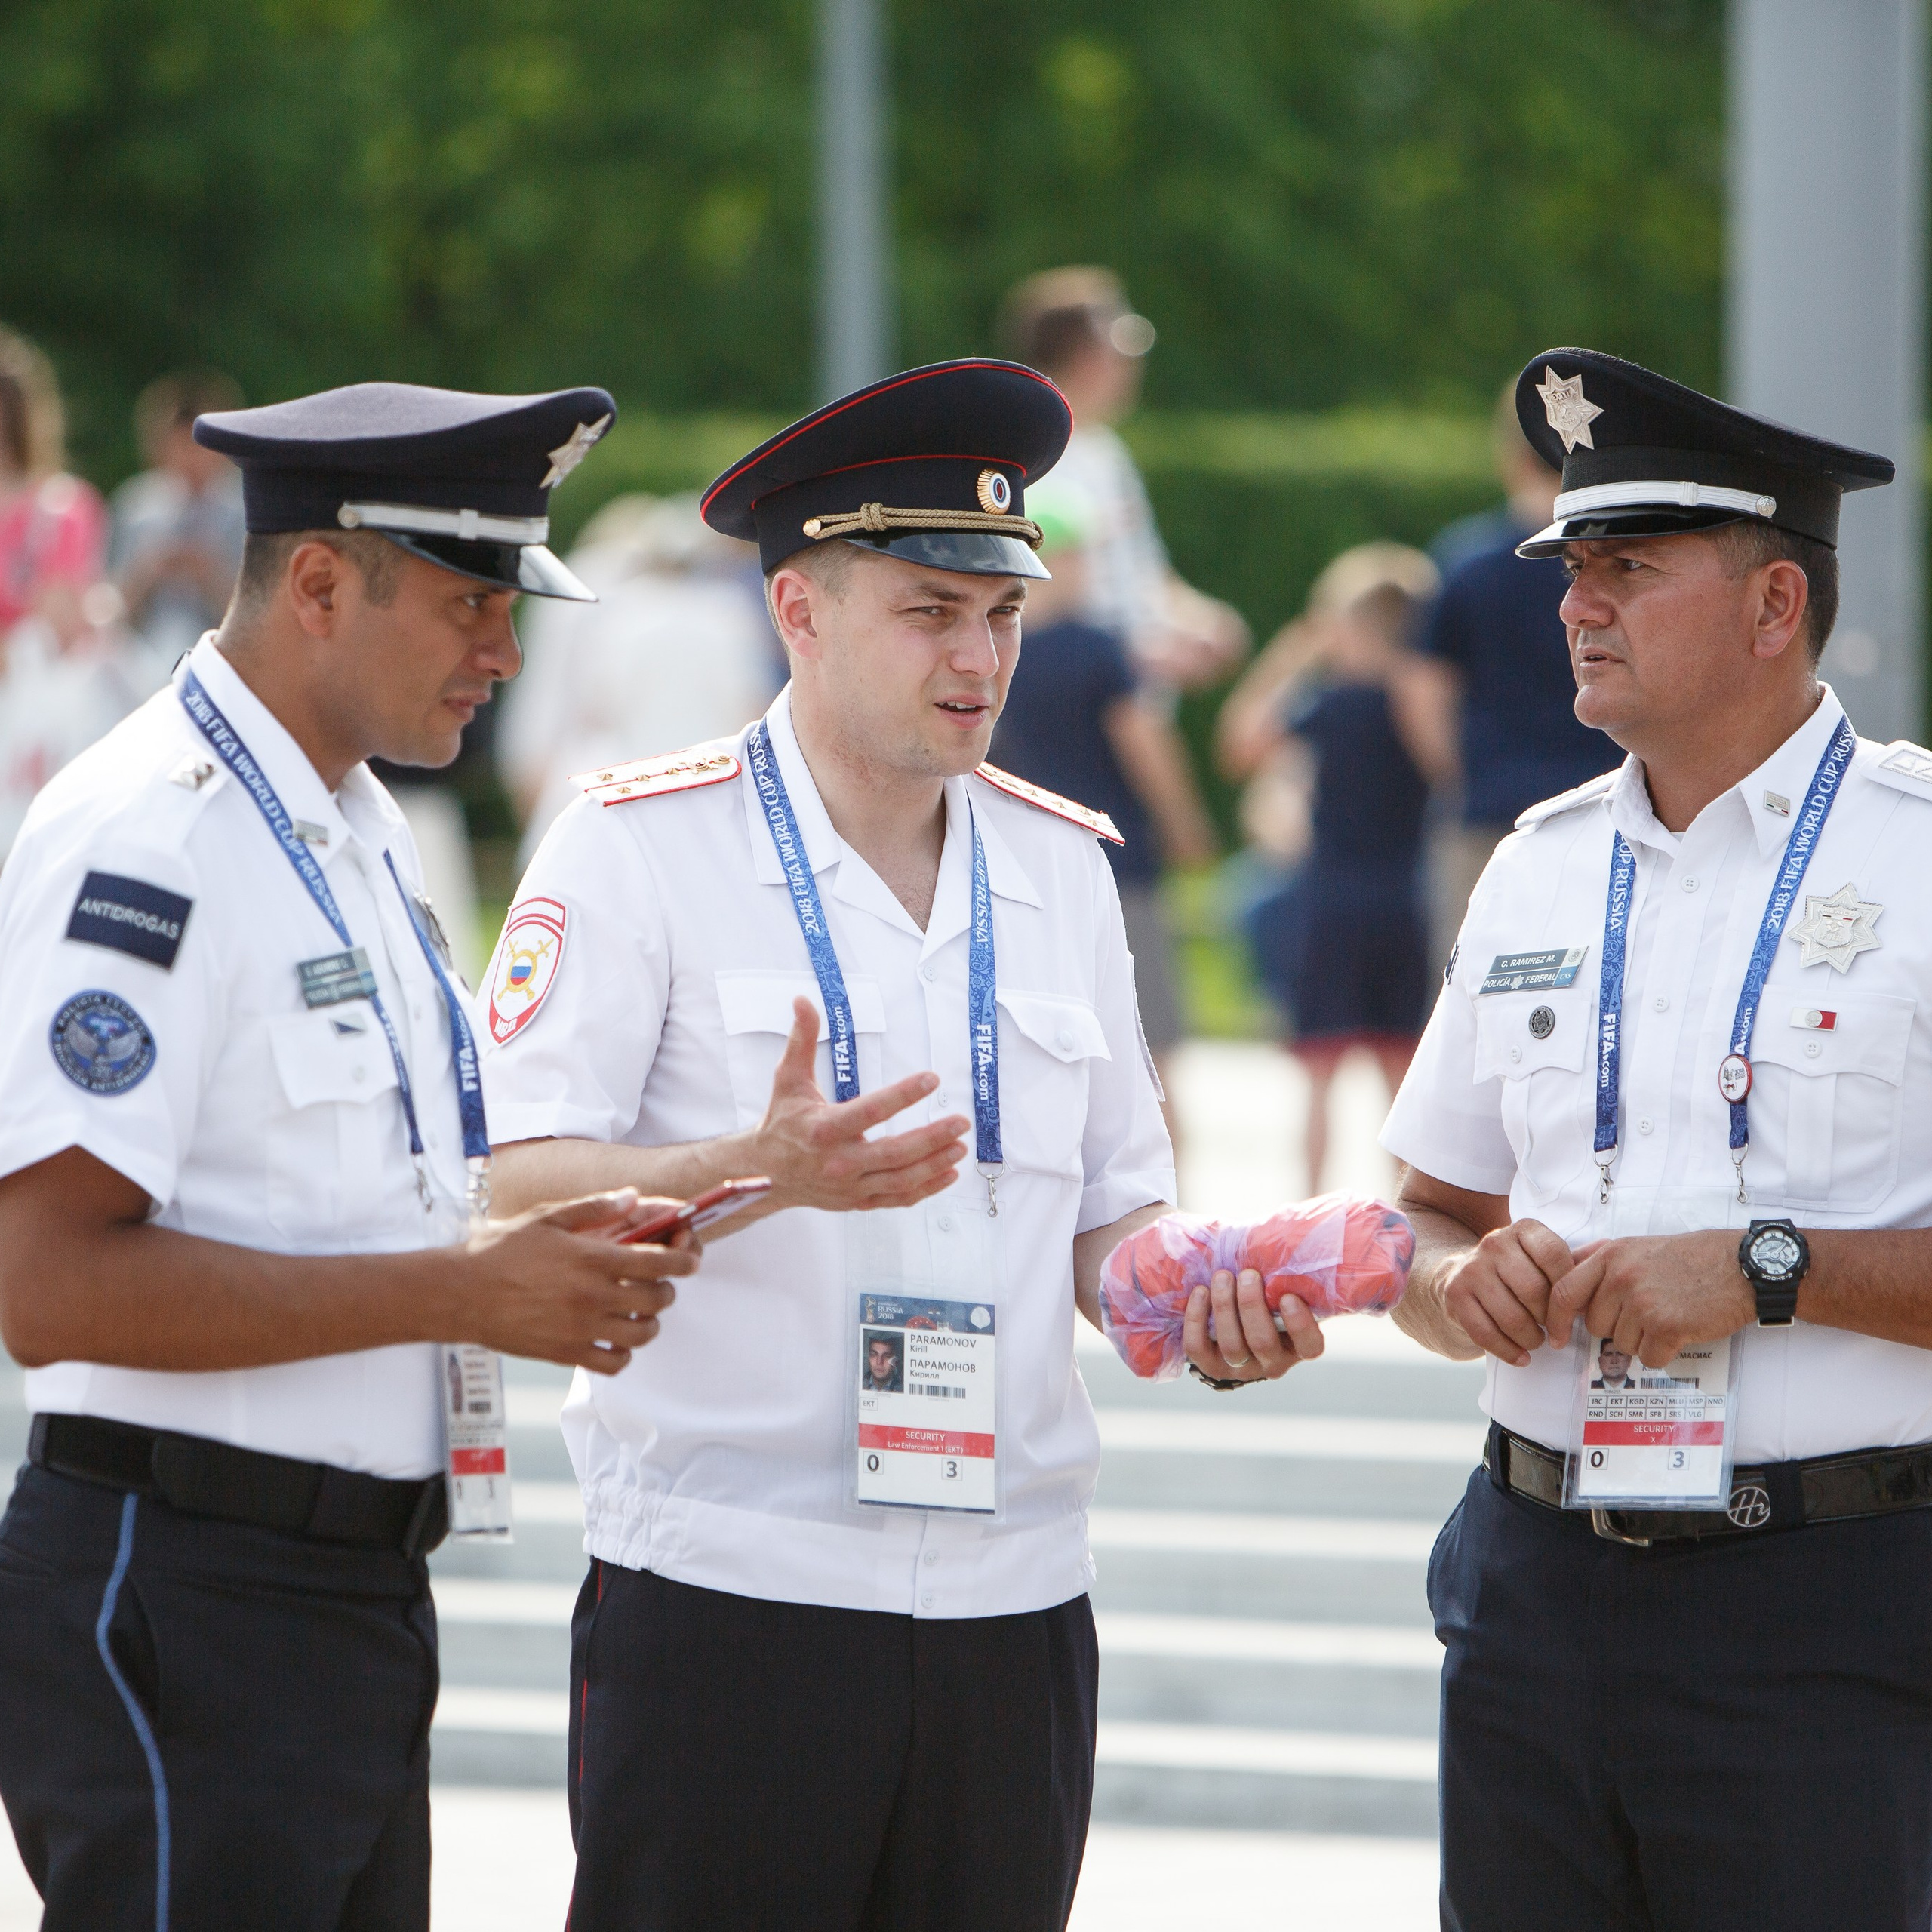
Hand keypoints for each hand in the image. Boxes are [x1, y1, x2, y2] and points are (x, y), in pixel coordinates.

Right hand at [454, 1188, 697, 1373]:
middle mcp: (592, 1296)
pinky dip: (624, 1352)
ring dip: (650, 1322)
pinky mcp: (566, 1353)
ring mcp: (580, 1328)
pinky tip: (615, 1337)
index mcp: (591, 1259)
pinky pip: (614, 1362)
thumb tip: (633, 1197)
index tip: (689, 1258)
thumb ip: (595, 1207)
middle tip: (660, 1284)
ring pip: (642, 1333)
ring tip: (640, 1312)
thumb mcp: (548, 1218)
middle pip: (657, 1300)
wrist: (460, 1293)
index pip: (658, 1263)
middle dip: (667, 1290)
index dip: (683, 1260)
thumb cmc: (502, 1250)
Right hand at [754, 998, 968, 1212]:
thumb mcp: (787, 1078)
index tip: (932, 1078)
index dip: (903, 1095)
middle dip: (932, 1137)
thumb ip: (801, 1039)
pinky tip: (948, 1174)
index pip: (870, 1112)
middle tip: (961, 1122)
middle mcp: (838, 1161)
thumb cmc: (781, 1122)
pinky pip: (897, 1198)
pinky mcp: (857, 1201)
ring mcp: (850, 1186)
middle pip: (894, 1153)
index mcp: (824, 1129)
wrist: (764, 1172)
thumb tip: (803, 1001)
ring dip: (935, 1164)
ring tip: (960, 1146)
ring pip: (900, 1179)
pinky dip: (925, 1189)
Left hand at [1183, 1268, 1323, 1382]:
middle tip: (1248, 1274)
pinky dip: (1197, 1320)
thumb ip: (1285, 1274)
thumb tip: (1281, 1236)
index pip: (1310, 1346)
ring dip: (1224, 1308)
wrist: (1234, 1315)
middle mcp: (1274, 1363)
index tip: (1288, 1296)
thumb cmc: (1266, 1292)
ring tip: (1221, 1276)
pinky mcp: (1211, 1367)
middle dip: (1251, 1306)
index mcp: (1298, 1345)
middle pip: (1263, 1342)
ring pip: (1232, 1347)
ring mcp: (1242, 1368)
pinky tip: (1200, 1292)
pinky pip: (1198, 1349)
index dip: (1300, 1325)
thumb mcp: (1281, 1287)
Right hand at [1437, 1218, 1574, 1366]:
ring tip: (1537, 1341)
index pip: (1554, 1255)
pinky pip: (1485, 1333)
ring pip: (1511, 1316)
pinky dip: (1508, 1351)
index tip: (1573, 1307)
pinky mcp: (1455, 1294)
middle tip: (1555, 1329)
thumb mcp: (1542, 1258)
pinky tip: (1521, 1357)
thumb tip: (1606, 1258)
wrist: (1463, 1275)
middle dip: (1550, 1318)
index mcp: (1523, 1229)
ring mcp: (1472, 1268)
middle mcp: (1494, 1243)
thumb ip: (1573, 1262)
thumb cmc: (1518, 1271)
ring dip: (1531, 1338)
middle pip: (1534, 1290)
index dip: (1568, 1287)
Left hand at [1546, 1231, 1753, 1367]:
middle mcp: (1621, 1278)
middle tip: (1646, 1312)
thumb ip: (1599, 1257)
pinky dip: (1663, 1352)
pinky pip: (1649, 1357)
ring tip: (1667, 1316)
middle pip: (1595, 1325)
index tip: (1557, 1337)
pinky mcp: (1667, 1327)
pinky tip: (1680, 1331)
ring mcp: (1643, 1303)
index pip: (1564, 1293)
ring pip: (1621, 1344)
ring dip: (1642, 1340)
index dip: (1555, 1319)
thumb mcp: (1638, 1245)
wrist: (1742, 1267)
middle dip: (1616, 1327)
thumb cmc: (1692, 1257)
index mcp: (1610, 1256)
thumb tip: (1566, 1268)